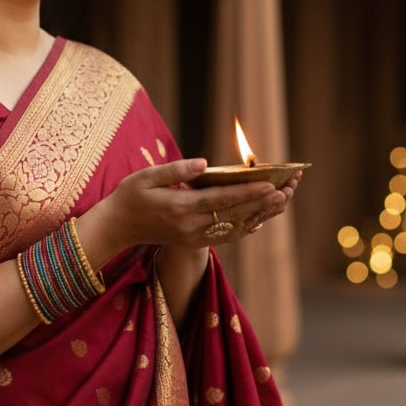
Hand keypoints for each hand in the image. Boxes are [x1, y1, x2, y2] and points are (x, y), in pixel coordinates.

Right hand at [106, 159, 303, 251]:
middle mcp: (190, 226)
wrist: (118, 226)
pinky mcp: (194, 242)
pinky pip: (227, 236)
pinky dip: (247, 226)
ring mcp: (193, 238)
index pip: (220, 200)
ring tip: (282, 200)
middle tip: (287, 189)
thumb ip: (176, 170)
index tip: (269, 184)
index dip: (247, 193)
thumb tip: (204, 163)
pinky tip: (261, 216)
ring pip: (235, 227)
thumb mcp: (146, 176)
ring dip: (260, 214)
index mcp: (178, 208)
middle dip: (262, 202)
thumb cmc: (130, 195)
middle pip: (234, 214)